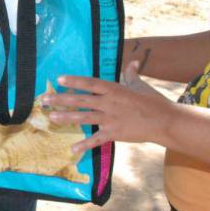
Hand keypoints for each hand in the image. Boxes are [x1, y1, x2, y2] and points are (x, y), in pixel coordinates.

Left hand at [43, 61, 173, 155]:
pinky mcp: (114, 133)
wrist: (165, 121)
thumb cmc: (153, 101)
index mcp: (114, 89)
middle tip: (45, 100)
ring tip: (51, 118)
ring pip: (84, 117)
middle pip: (81, 100)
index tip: (58, 79)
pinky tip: (72, 149)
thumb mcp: (140, 85)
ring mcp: (111, 119)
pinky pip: (97, 140)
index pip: (90, 83)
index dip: (74, 81)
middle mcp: (109, 103)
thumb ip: (131, 74)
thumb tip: (132, 61)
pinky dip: (85, 145)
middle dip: (62, 99)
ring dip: (66, 118)